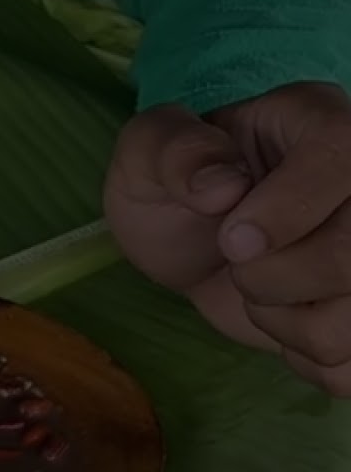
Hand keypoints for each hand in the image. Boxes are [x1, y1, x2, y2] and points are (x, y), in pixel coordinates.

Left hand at [106, 81, 350, 395]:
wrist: (191, 238)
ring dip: (288, 323)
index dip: (289, 207)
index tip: (232, 239)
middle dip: (275, 276)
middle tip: (235, 263)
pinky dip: (307, 356)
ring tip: (259, 290)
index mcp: (317, 121)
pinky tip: (287, 319)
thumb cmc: (172, 183)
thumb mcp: (145, 155)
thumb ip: (174, 151)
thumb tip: (222, 185)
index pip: (341, 151)